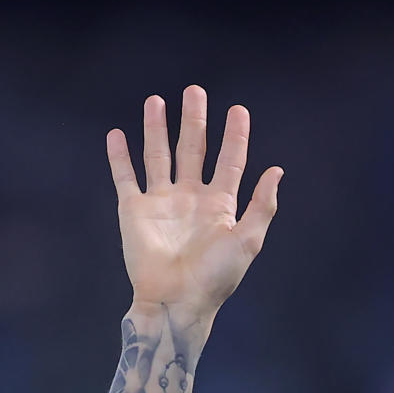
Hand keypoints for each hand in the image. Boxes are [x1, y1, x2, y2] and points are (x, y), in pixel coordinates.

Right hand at [106, 87, 282, 321]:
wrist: (176, 301)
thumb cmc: (215, 277)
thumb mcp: (248, 241)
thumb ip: (262, 205)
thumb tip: (277, 171)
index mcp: (219, 205)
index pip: (229, 161)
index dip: (235, 136)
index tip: (238, 110)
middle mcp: (190, 198)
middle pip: (193, 149)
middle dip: (194, 120)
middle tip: (195, 91)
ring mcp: (161, 202)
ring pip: (158, 155)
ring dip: (156, 128)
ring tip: (156, 101)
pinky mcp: (134, 210)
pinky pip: (125, 177)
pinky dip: (119, 157)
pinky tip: (116, 135)